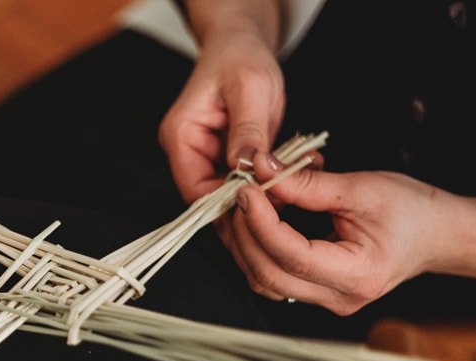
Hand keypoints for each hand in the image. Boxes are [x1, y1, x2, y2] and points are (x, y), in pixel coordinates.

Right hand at [159, 7, 283, 203]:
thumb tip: (245, 169)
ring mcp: (203, 154)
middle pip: (211, 196)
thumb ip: (247, 131)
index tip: (263, 201)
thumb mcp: (250, 89)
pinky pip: (241, 178)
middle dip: (249, 198)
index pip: (195, 190)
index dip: (227, 203)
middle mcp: (186, 150)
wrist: (241, 43)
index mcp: (181, 136)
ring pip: (229, 191)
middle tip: (287, 193)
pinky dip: (266, 177)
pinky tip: (291, 168)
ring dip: (262, 189)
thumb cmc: (240, 56)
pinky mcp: (222, 155)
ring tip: (294, 176)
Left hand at [227, 154, 466, 314]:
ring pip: (264, 281)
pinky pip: (273, 277)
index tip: (247, 189)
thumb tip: (262, 169)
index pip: (291, 256)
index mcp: (357, 276)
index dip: (260, 222)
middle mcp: (338, 298)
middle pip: (268, 275)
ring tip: (244, 205)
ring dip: (245, 242)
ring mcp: (326, 300)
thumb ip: (308, 184)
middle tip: (238, 194)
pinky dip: (257, 249)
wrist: (438, 234)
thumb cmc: (413, 211)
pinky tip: (255, 220)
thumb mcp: (362, 189)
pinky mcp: (316, 292)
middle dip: (244, 233)